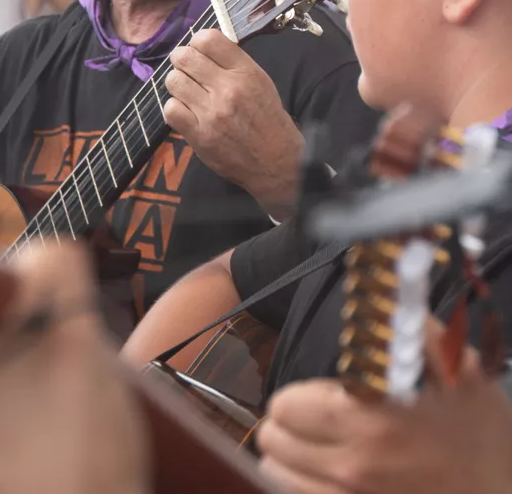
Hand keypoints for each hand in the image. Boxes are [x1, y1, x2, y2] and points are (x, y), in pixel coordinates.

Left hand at [163, 29, 303, 219]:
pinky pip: (171, 109)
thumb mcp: (260, 81)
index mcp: (245, 72)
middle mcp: (227, 89)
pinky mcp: (199, 135)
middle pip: (184, 58)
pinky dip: (175, 108)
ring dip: (178, 84)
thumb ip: (232, 62)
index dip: (197, 42)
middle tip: (187, 69)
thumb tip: (202, 46)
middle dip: (182, 61)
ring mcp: (211, 113)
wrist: (275, 161)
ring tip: (188, 92)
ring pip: (174, 81)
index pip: (207, 39)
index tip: (199, 51)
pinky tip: (187, 111)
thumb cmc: (267, 118)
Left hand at [257, 320, 511, 493]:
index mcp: (370, 418)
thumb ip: (414, 327)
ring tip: (317, 452)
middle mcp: (351, 466)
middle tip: (317, 422)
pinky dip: (300, 487)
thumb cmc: (484, 436)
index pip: (287, 403)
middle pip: (273, 439)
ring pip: (276, 475)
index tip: (323, 397)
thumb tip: (384, 284)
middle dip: (292, 425)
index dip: (302, 395)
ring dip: (292, 460)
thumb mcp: (459, 370)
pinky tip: (324, 478)